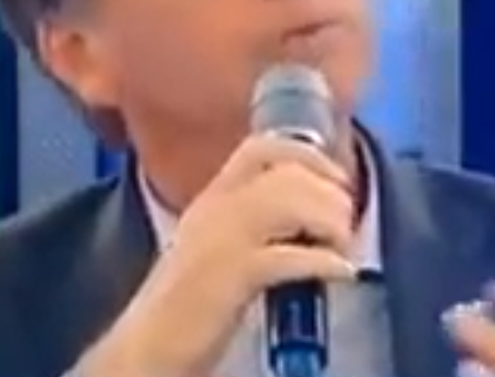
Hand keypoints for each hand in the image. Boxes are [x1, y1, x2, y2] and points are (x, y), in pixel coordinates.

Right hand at [74, 135, 357, 376]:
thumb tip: (316, 212)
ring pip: (288, 202)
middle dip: (330, 194)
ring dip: (330, 222)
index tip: (337, 180)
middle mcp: (215, 209)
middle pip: (286, 173)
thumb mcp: (217, 247)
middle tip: (345, 226)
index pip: (261, 148)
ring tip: (342, 249)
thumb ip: (254, 223)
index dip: (308, 155)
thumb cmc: (190, 304)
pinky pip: (288, 255)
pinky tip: (340, 273)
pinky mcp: (231, 277)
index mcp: (212, 198)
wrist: (150, 347)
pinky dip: (324, 261)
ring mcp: (220, 240)